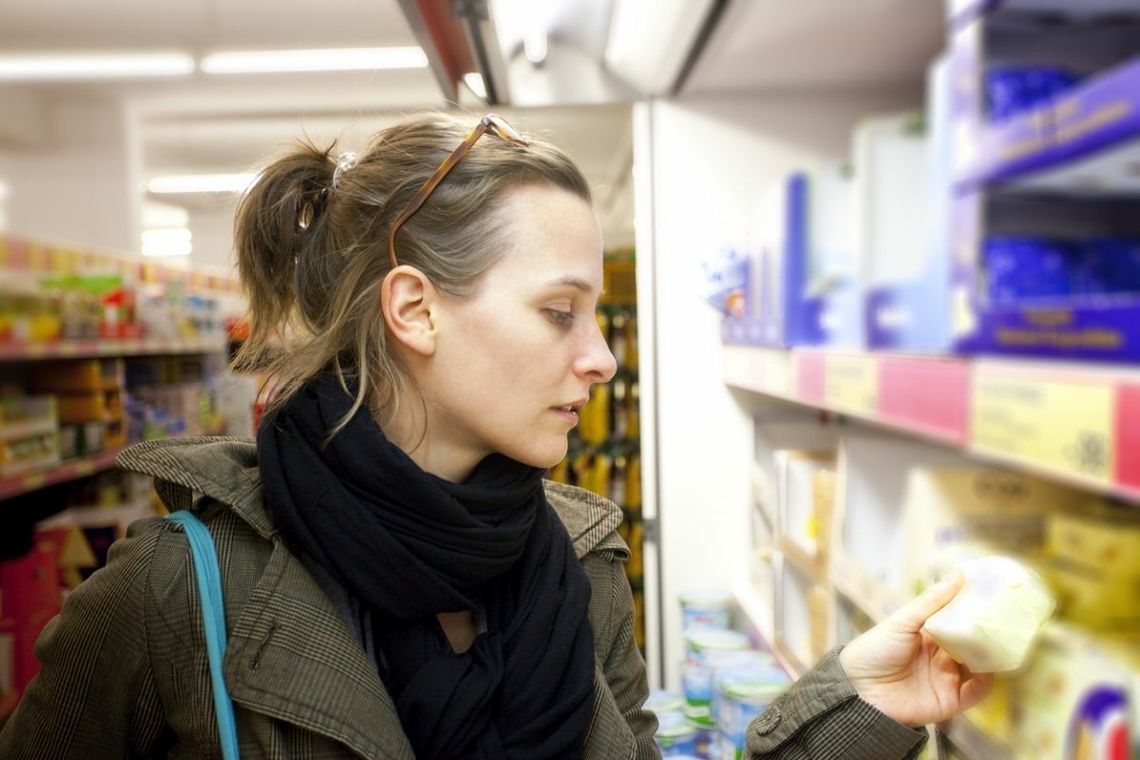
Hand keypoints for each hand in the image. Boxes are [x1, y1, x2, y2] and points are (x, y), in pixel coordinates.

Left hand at [838, 570, 992, 727]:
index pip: (959, 620)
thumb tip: (958, 574)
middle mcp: (942, 655)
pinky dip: (986, 682)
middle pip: (972, 643)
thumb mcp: (902, 621)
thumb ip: (931, 602)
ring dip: (992, 656)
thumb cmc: (875, 650)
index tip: (996, 594)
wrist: (860, 690)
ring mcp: (947, 678)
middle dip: (989, 633)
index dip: (975, 610)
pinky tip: (992, 669)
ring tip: (1007, 641)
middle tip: (1010, 618)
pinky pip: (976, 693)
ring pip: (979, 666)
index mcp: (930, 634)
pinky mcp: (950, 701)